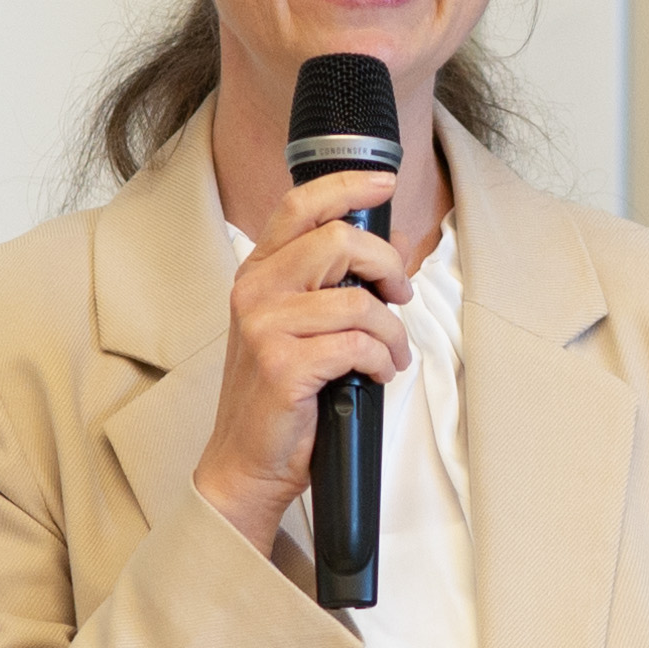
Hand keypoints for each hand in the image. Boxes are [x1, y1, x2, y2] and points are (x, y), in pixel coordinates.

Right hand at [192, 171, 412, 554]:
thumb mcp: (301, 325)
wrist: (247, 462)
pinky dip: (382, 361)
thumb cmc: (280, 396)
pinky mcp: (282, 365)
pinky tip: (377, 376)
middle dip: (387, 264)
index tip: (385, 185)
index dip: (348, 185)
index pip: (301, 205)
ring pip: (358, 300)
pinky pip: (357, 345)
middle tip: (401, 293)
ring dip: (392, 331)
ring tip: (391, 354)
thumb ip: (336, 280)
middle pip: (338, 241)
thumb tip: (394, 242)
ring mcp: (264, 327)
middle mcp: (255, 291)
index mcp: (259, 272)